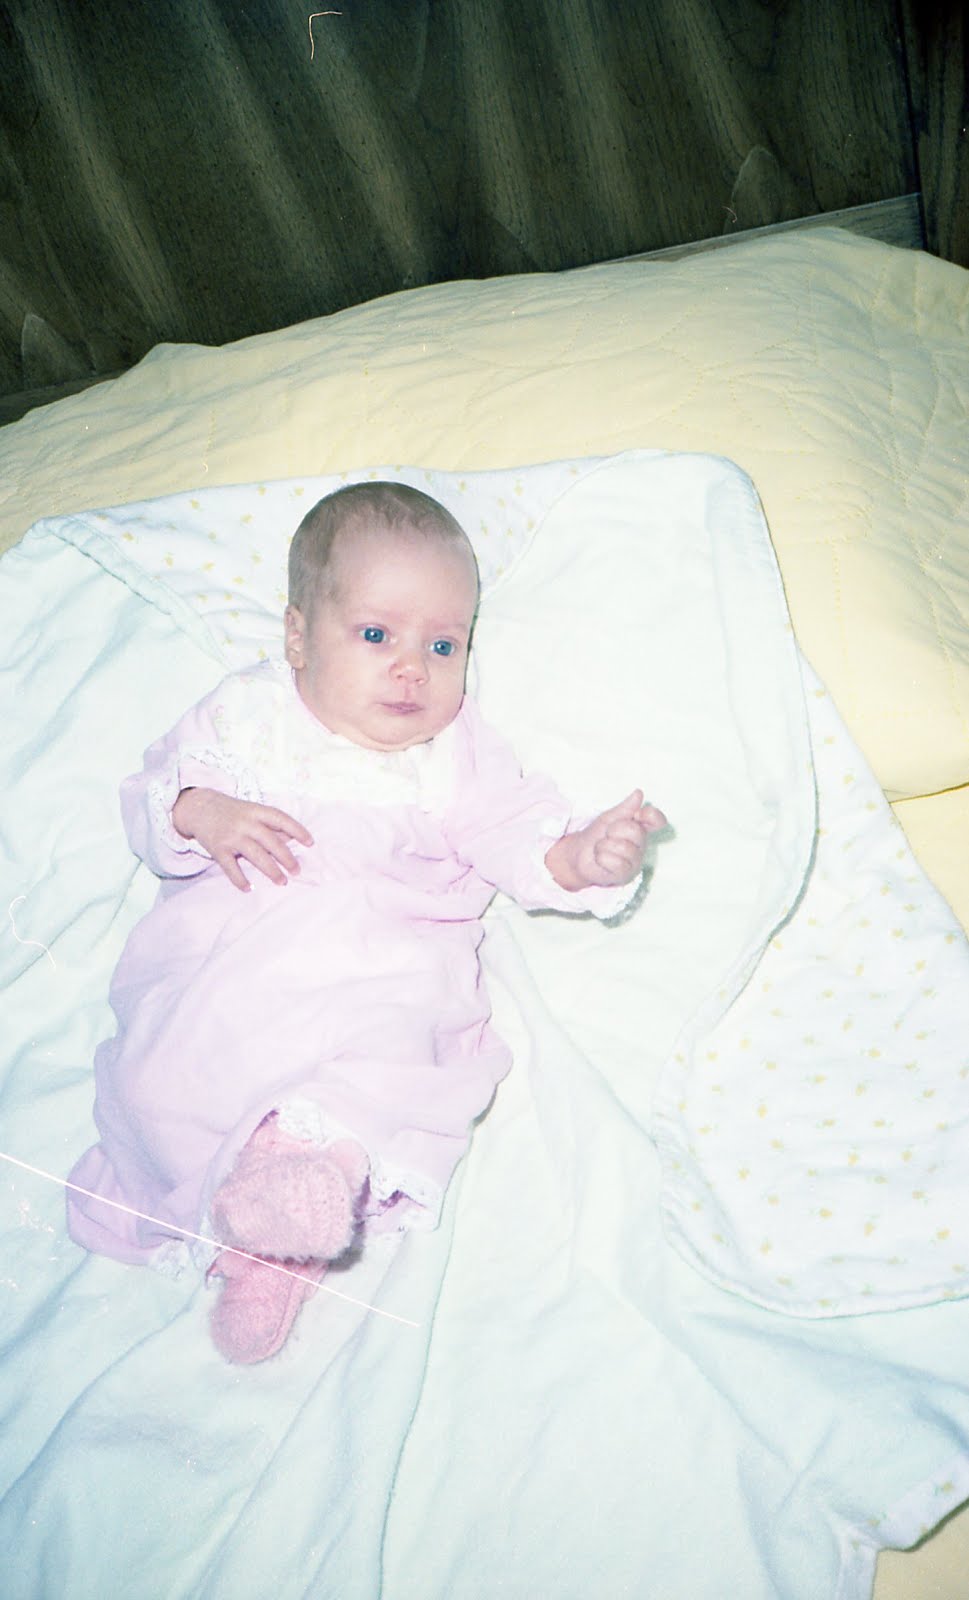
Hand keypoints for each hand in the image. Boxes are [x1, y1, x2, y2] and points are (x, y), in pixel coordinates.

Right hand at [172, 788, 313, 891]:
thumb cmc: (232, 812)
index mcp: (256, 811)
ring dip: (271, 870)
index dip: (297, 830)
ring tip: (282, 882)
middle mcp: (245, 823)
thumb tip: (294, 838)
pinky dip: (240, 879)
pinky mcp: (217, 849)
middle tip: (297, 871)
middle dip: (286, 858)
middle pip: (271, 841)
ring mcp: (231, 836)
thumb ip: (271, 824)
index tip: (310, 843)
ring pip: (255, 855)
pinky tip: (249, 888)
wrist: (199, 807)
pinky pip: (230, 867)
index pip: (281, 819)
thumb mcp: (252, 811)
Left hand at [545, 790, 666, 891]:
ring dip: (604, 845)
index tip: (638, 815)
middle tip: (607, 835)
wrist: (578, 854)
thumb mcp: (609, 818)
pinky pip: (615, 862)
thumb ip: (625, 808)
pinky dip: (602, 858)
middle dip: (614, 829)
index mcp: (640, 829)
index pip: (657, 821)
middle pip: (636, 831)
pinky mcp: (625, 875)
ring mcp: (634, 861)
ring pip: (623, 847)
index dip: (651, 815)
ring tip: (601, 849)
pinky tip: (600, 860)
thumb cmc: (596, 835)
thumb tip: (639, 793)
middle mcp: (641, 845)